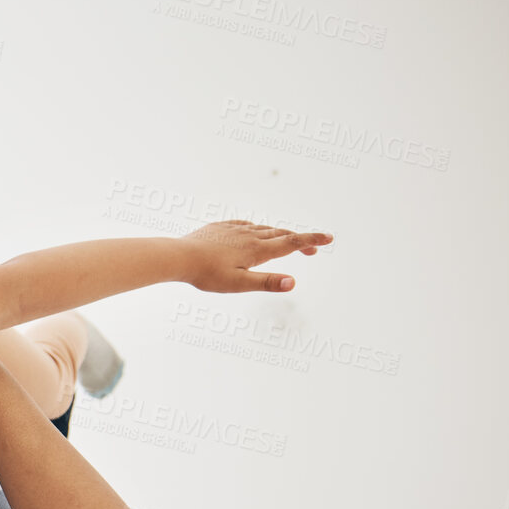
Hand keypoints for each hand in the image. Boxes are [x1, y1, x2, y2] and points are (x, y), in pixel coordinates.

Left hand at [179, 220, 332, 292]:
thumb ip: (266, 282)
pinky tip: (255, 231)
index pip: (291, 243)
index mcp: (257, 250)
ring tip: (287, 241)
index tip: (329, 238)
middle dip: (299, 240)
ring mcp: (234, 229)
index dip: (311, 240)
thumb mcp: (239, 284)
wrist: (178, 256)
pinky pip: (245, 225)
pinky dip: (258, 228)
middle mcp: (249, 235)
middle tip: (313, 248)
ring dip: (280, 234)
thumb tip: (293, 283)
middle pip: (281, 235)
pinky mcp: (220, 227)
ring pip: (264, 228)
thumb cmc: (207, 274)